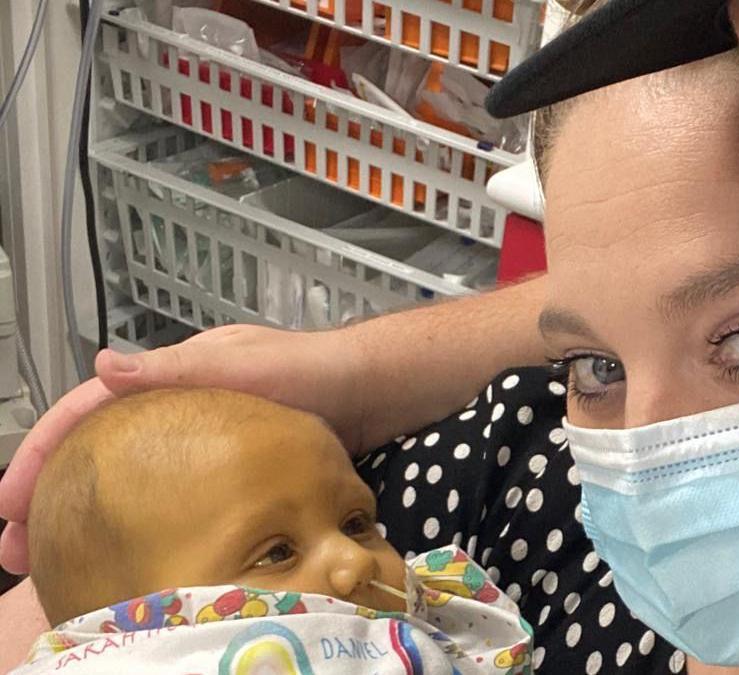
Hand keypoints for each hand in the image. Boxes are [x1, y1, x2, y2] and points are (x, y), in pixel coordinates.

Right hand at [0, 325, 366, 573]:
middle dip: (53, 488)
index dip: (45, 446)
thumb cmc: (318, 370)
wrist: (380, 387)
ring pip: (133, 467)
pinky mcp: (238, 457)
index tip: (10, 497)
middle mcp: (185, 398)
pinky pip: (173, 485)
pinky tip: (132, 544)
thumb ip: (181, 368)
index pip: (92, 406)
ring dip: (92, 506)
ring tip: (58, 554)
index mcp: (179, 371)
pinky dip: (142, 512)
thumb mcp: (248, 365)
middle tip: (18, 544)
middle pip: (102, 442)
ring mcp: (210, 429)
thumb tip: (104, 364)